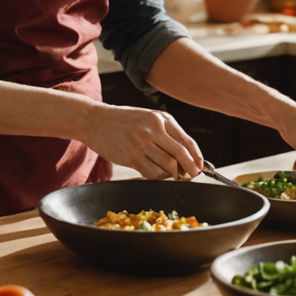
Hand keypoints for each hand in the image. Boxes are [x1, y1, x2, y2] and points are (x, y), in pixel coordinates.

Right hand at [80, 102, 203, 180]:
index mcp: (161, 118)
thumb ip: (165, 132)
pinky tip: (158, 175)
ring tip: (174, 176)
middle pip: (180, 155)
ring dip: (174, 175)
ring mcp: (141, 143)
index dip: (196, 157)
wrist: (95, 120)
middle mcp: (153, 129)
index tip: (199, 166)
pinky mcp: (130, 156)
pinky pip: (152, 173)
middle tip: (192, 176)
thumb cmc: (123, 120)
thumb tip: (185, 154)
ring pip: (167, 166)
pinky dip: (159, 177)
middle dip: (190, 169)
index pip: (187, 141)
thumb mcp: (147, 118)